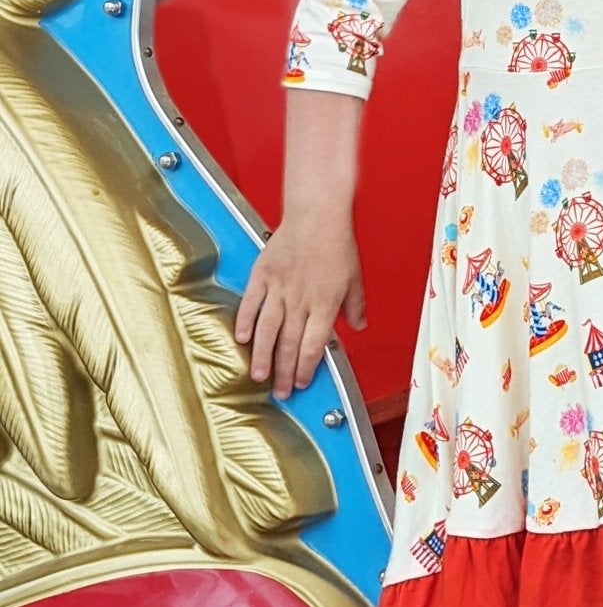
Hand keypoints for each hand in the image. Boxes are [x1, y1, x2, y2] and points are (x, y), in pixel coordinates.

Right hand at [235, 218, 365, 399]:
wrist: (317, 214)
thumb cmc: (337, 243)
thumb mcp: (355, 277)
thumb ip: (355, 305)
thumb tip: (358, 325)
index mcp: (325, 304)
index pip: (314, 345)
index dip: (307, 368)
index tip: (303, 383)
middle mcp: (301, 300)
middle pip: (290, 344)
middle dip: (284, 372)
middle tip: (280, 392)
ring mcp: (279, 288)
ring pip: (268, 330)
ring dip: (262, 356)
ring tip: (258, 376)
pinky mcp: (262, 275)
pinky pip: (251, 303)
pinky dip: (244, 322)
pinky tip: (240, 339)